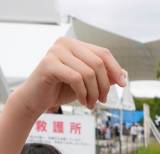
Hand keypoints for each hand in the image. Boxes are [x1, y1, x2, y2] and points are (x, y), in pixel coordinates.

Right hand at [12, 37, 126, 115]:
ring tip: (91, 104)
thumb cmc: (60, 90)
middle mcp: (65, 43)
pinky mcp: (49, 64)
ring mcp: (56, 51)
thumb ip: (103, 76)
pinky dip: (83, 93)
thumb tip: (124, 74)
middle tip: (102, 100)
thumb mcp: (87, 83)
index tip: (123, 84)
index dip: (115, 69)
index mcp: (75, 44)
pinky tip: (83, 102)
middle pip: (98, 62)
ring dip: (94, 93)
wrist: (36, 100)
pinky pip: (76, 78)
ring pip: (88, 72)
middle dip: (104, 85)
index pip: (103, 53)